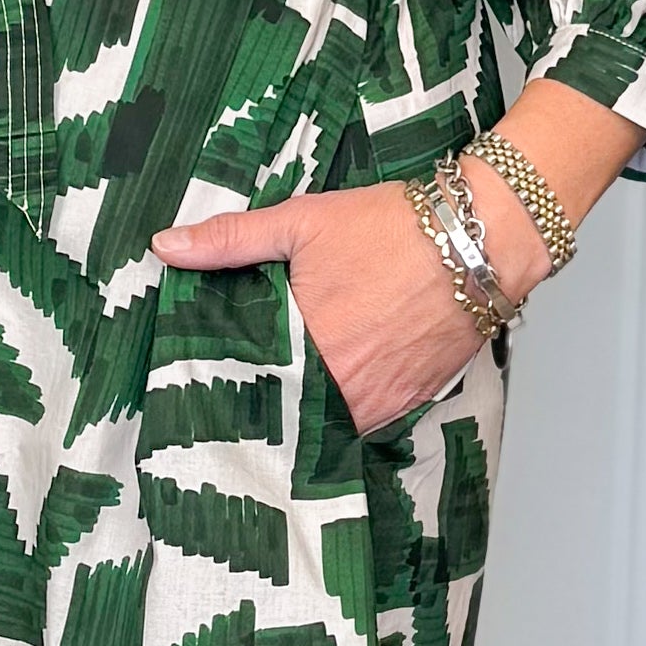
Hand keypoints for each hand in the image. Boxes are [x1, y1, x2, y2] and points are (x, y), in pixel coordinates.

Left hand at [152, 179, 532, 434]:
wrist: (482, 239)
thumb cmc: (392, 226)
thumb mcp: (302, 221)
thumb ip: (230, 240)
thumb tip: (164, 245)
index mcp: (305, 344)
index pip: (246, 385)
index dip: (226, 386)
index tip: (203, 389)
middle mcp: (341, 383)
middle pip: (285, 412)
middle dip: (263, 406)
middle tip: (234, 401)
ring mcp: (379, 398)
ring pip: (325, 425)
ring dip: (304, 413)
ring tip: (278, 401)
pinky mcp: (410, 401)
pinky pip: (365, 424)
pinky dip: (346, 415)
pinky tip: (330, 395)